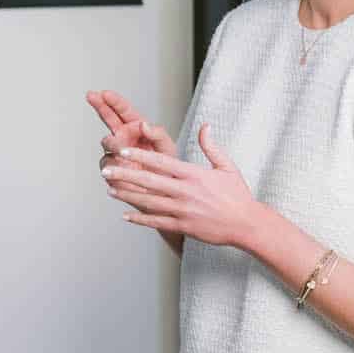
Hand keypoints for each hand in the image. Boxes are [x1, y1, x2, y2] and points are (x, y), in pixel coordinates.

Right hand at [86, 90, 176, 169]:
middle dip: (99, 105)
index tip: (105, 93)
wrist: (161, 191)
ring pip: (107, 143)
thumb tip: (144, 124)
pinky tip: (122, 169)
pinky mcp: (111, 169)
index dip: (114, 101)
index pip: (124, 110)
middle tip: (91, 95)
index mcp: (136, 128)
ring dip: (114, 144)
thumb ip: (158, 134)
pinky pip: (108, 165)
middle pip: (107, 118)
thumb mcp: (168, 148)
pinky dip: (115, 165)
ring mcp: (115, 153)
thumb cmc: (166, 167)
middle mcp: (123, 137)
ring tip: (122, 150)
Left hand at [102, 125, 261, 249]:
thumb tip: (205, 125)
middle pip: (149, 181)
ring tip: (110, 190)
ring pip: (149, 202)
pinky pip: (158, 222)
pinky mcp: (184, 227)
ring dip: (127, 196)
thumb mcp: (226, 166)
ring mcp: (183, 210)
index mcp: (194, 174)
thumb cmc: (237, 194)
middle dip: (125, 175)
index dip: (140, 156)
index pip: (161, 162)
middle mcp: (186, 191)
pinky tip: (125, 215)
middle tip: (106, 169)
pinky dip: (141, 219)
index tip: (123, 150)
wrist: (247, 224)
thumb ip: (211, 146)